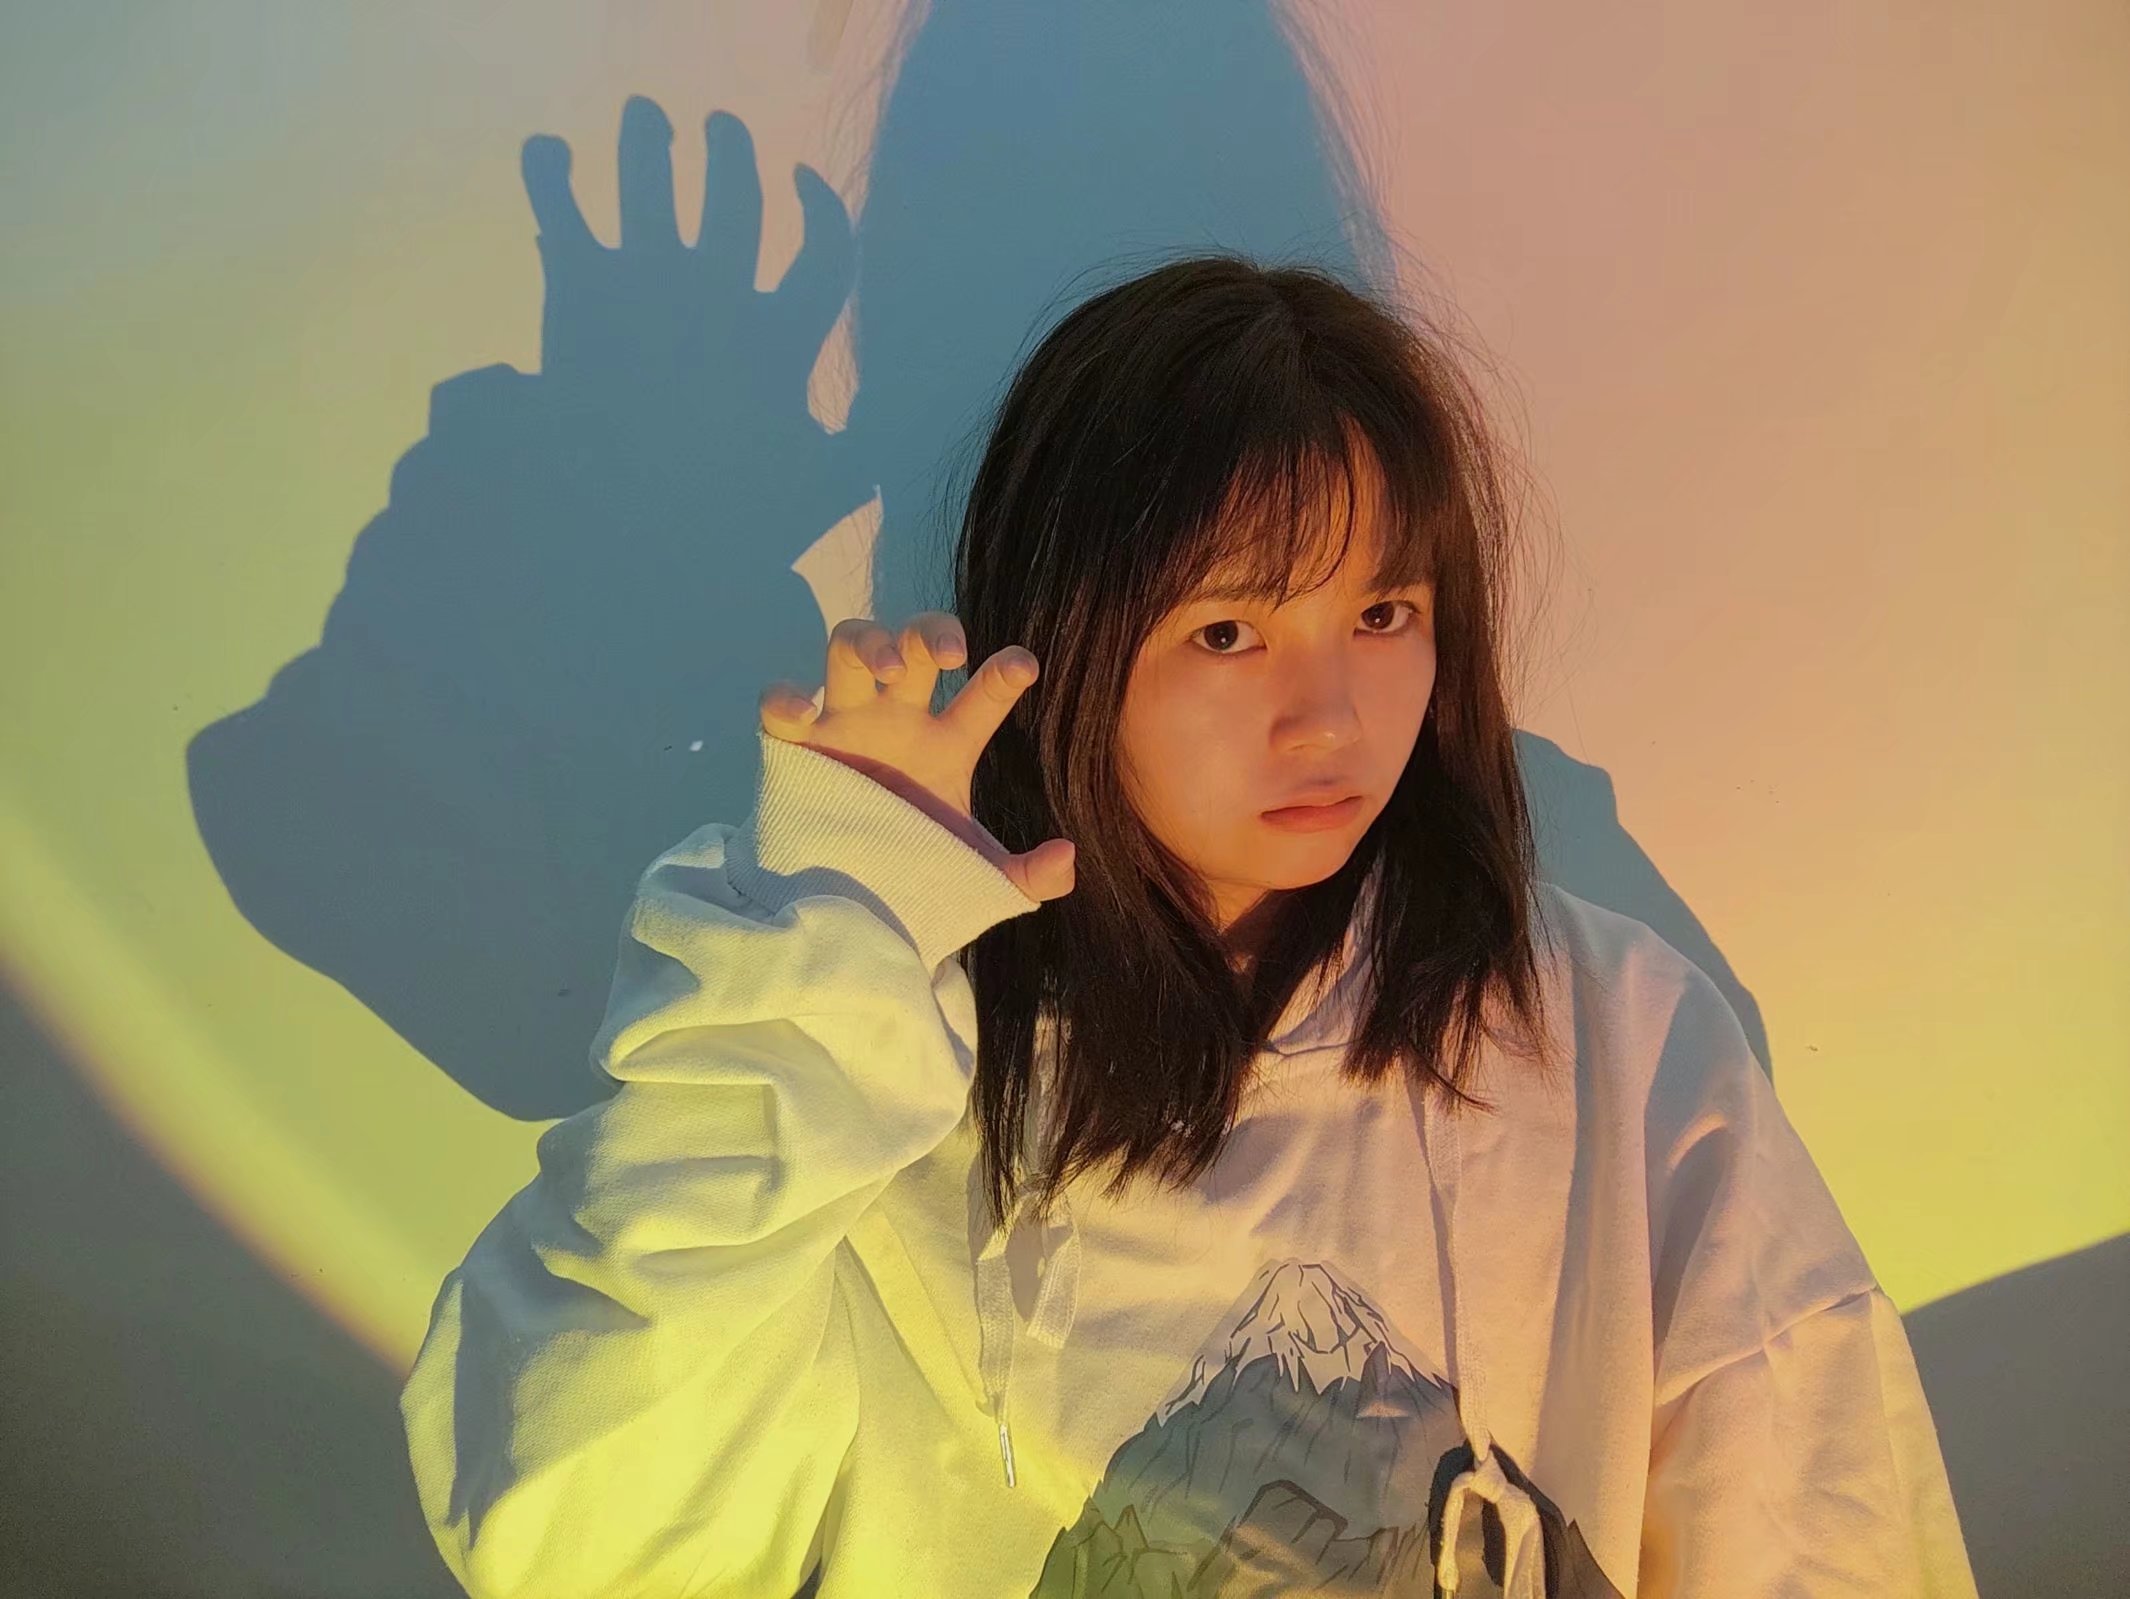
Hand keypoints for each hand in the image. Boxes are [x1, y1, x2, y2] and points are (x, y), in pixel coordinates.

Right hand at [760, 613, 1077, 902]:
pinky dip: (784, 698)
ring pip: (850, 647)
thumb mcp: (980, 880)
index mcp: (947, 744)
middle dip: (930, 632)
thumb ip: (1031, 876)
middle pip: (913, 645)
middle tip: (952, 653)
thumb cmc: (920, 875)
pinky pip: (778, 705)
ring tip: (889, 670)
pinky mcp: (795, 748)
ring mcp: (845, 725)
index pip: (982, 695)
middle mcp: (897, 720)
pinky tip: (802, 712)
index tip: (1023, 666)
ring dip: (871, 643)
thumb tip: (1068, 856)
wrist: (854, 910)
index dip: (1002, 674)